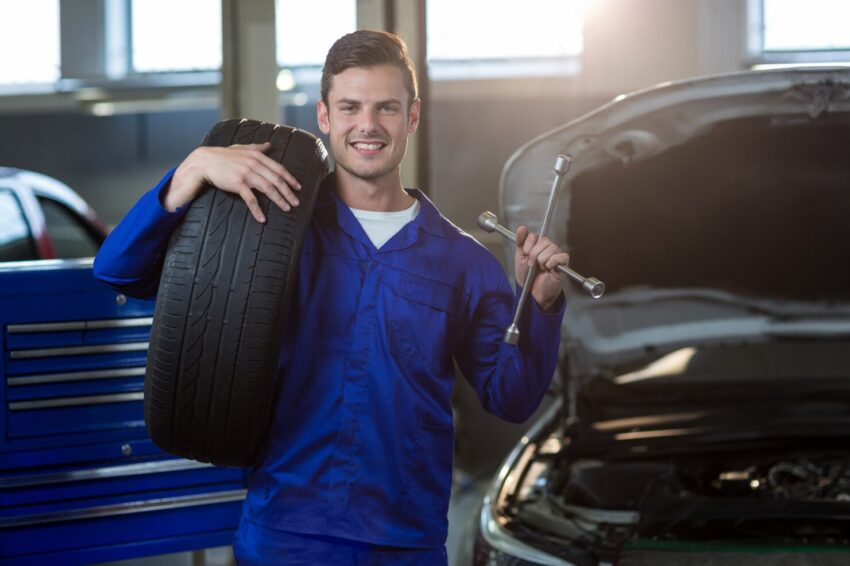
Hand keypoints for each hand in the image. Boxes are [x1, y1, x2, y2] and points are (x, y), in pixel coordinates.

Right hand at [164, 142, 301, 222]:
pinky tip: (262, 218)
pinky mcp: (238, 184)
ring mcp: (246, 174)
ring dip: (279, 200)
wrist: (204, 162)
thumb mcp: (241, 148)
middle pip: (277, 180)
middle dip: (288, 192)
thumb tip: (269, 145)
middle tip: (296, 203)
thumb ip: (257, 147)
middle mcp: (254, 164)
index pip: (279, 169)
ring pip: (268, 189)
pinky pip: (251, 199)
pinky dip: (258, 210)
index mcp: (257, 156)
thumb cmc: (223, 156)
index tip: (298, 188)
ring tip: (287, 209)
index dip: (290, 179)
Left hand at [515, 226, 568, 311]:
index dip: (528, 246)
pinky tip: (548, 268)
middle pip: (543, 241)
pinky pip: (561, 256)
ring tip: (541, 268)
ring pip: (551, 248)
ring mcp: (556, 255)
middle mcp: (548, 248)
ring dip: (542, 260)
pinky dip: (553, 262)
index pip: (533, 236)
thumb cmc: (527, 277)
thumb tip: (522, 228)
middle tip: (532, 265)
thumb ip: (521, 243)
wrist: (532, 292)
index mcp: (537, 245)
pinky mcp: (563, 264)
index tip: (525, 256)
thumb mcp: (520, 258)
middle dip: (534, 254)